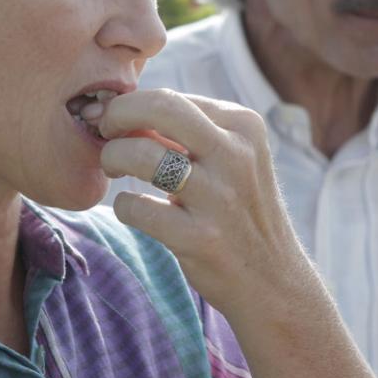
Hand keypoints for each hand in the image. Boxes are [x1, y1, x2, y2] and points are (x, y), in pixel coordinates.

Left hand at [97, 88, 315, 316]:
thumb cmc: (238, 211)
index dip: (132, 106)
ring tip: (114, 169)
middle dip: (117, 114)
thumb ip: (187, 132)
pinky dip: (125, 206)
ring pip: (141, 155)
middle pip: (159, 107)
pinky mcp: (201, 237)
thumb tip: (117, 109)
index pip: (171, 97)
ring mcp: (220, 197)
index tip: (116, 122)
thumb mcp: (232, 159)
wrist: (273, 280)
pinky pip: (137, 207)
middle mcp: (236, 155)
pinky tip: (135, 209)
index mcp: (244, 126)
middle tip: (104, 132)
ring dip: (113, 158)